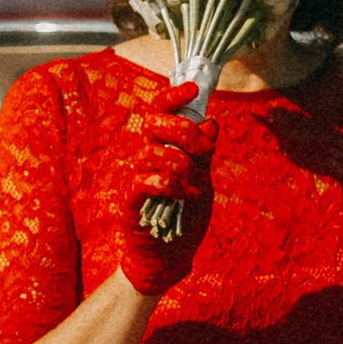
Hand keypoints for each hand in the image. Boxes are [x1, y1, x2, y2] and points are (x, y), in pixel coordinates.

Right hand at [113, 80, 213, 295]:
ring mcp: (136, 177)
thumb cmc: (184, 214)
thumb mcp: (202, 179)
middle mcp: (146, 156)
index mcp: (163, 146)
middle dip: (183, 130)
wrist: (169, 255)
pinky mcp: (131, 200)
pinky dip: (168, 184)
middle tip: (201, 148)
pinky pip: (144, 181)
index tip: (193, 88)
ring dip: (181, 165)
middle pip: (153, 124)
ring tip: (194, 186)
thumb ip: (204, 153)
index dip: (173, 96)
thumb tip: (211, 121)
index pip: (159, 110)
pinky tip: (184, 195)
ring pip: (152, 152)